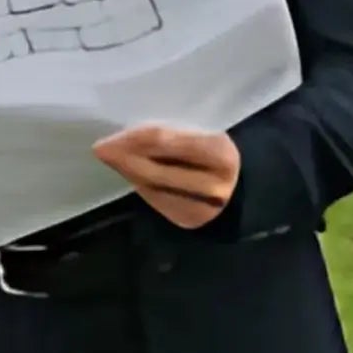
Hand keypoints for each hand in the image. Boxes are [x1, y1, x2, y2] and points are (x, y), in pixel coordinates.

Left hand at [93, 124, 239, 229]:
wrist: (251, 187)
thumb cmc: (222, 148)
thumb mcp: (208, 132)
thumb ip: (174, 132)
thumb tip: (130, 132)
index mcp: (219, 152)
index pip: (162, 142)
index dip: (132, 138)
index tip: (109, 136)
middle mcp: (212, 185)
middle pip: (154, 169)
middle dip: (123, 158)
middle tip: (101, 148)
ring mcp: (202, 207)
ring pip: (151, 187)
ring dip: (128, 171)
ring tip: (113, 157)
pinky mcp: (190, 220)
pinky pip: (156, 200)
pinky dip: (140, 184)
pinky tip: (132, 173)